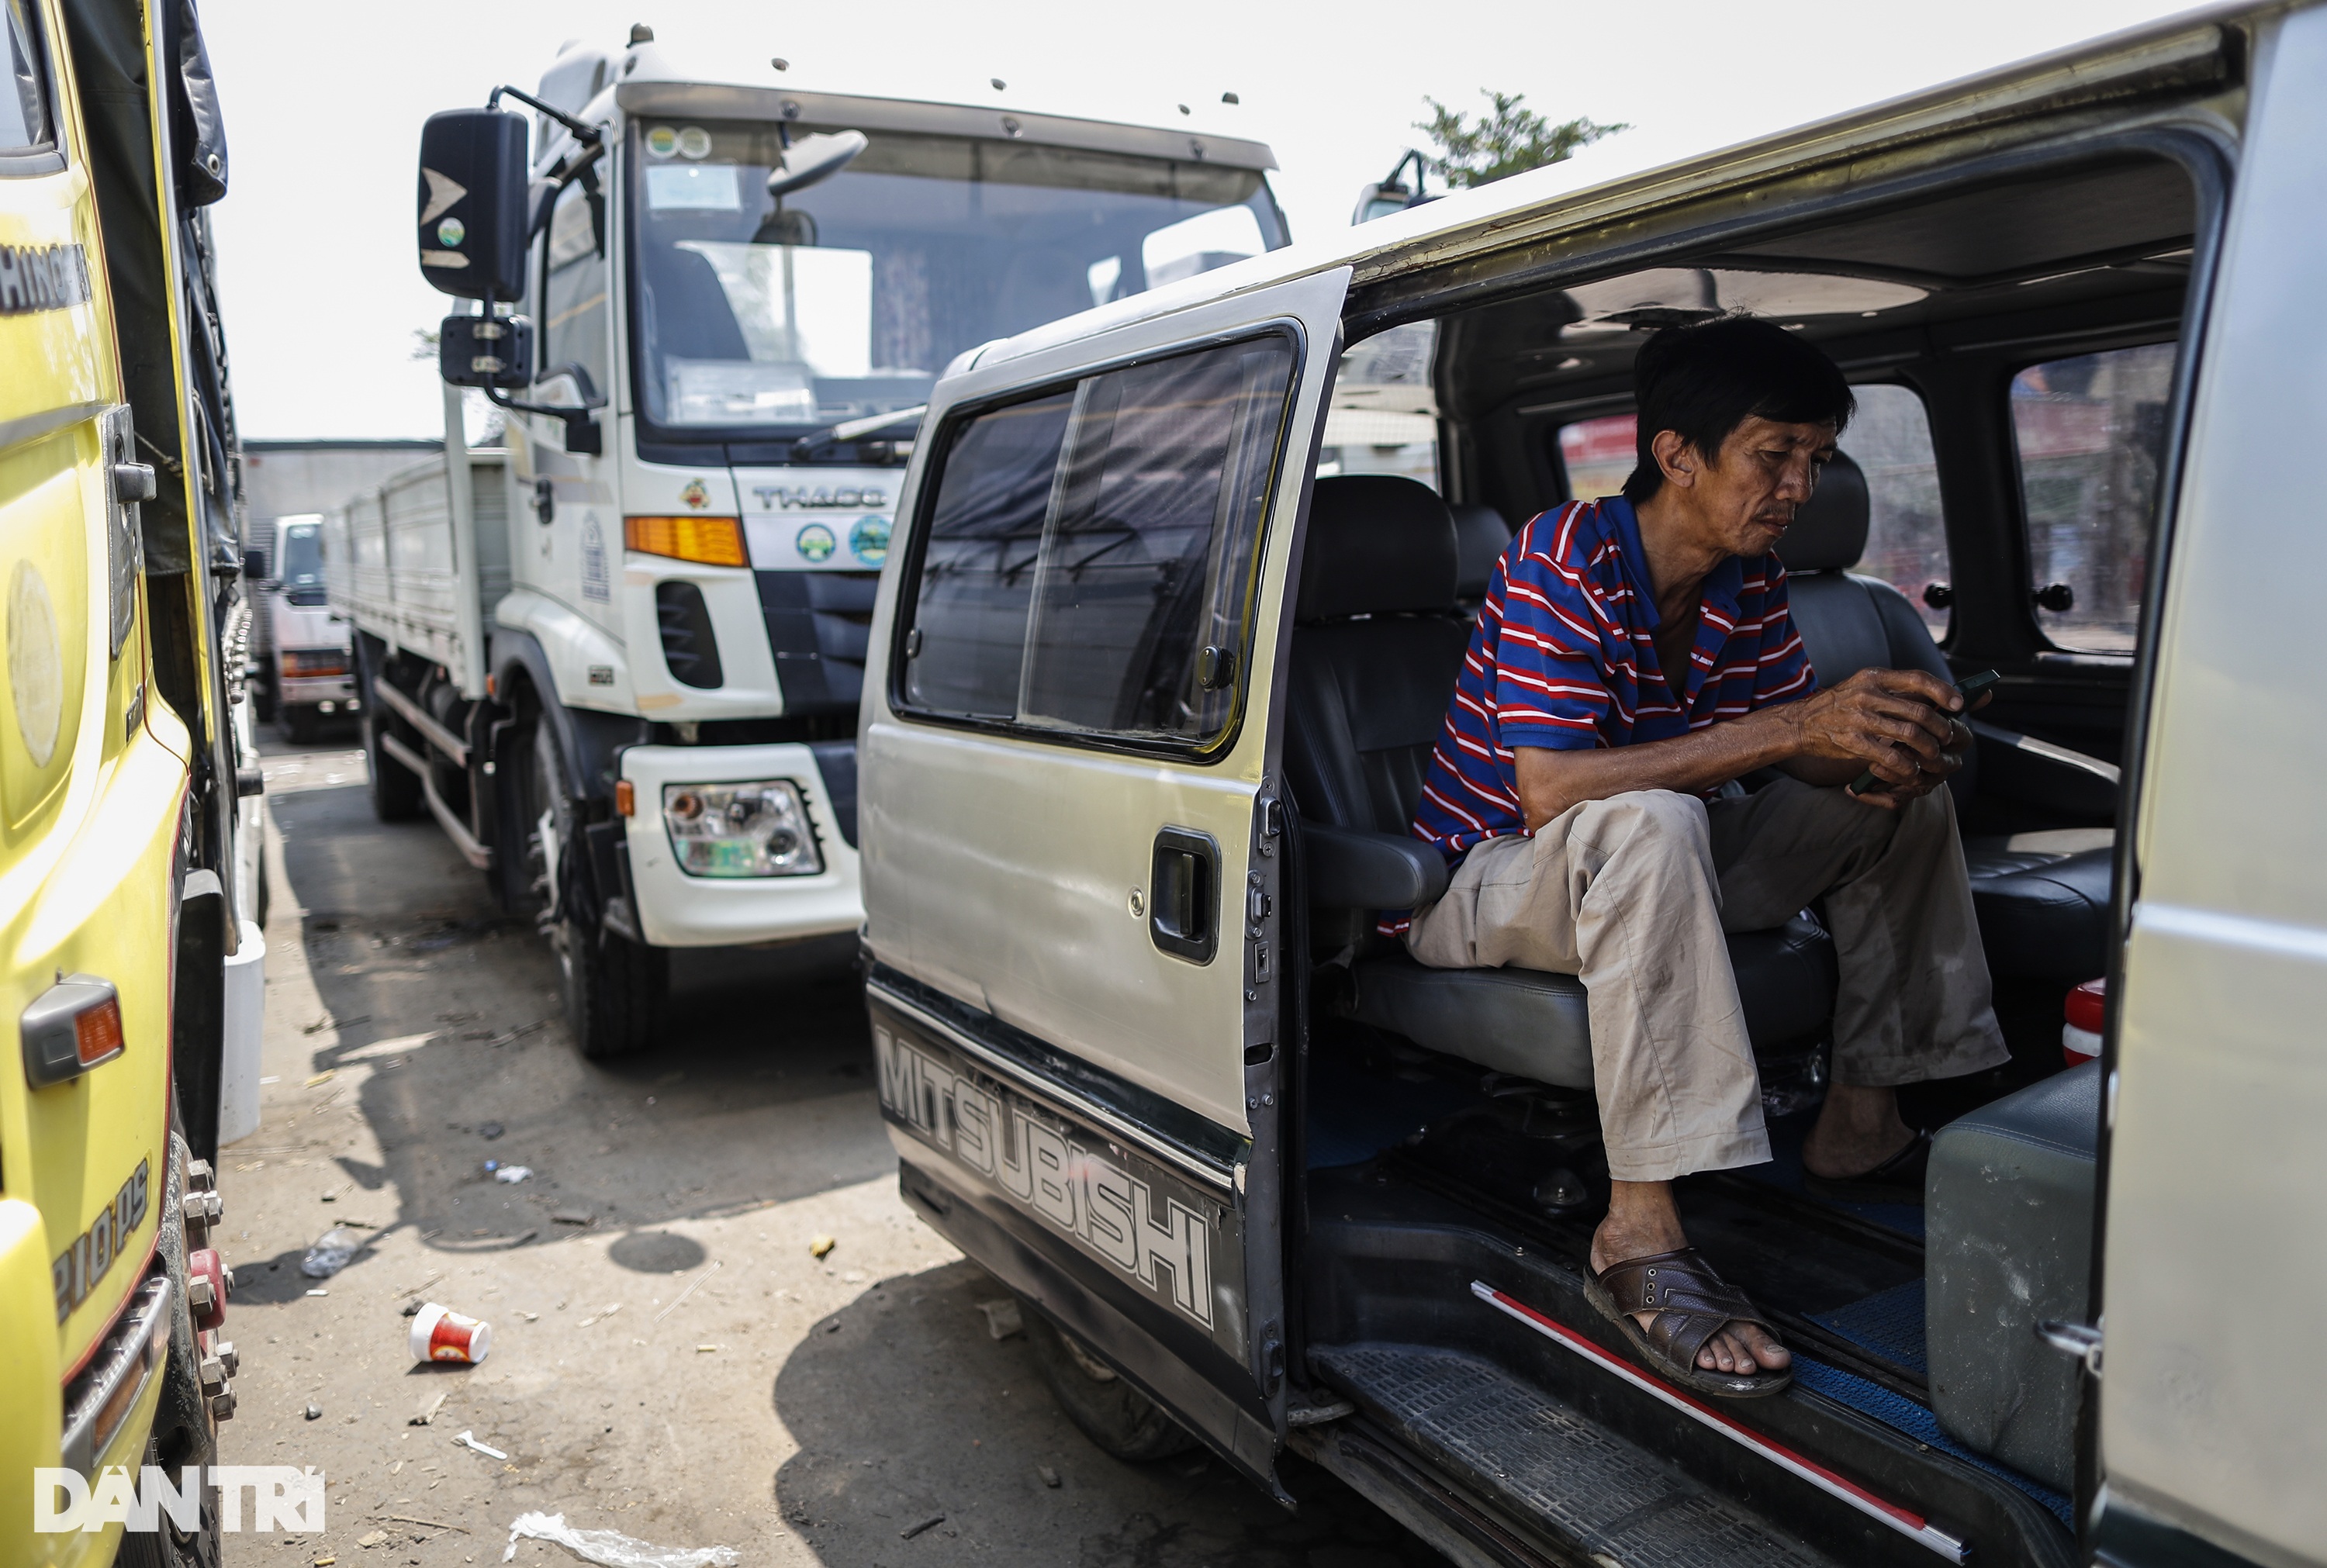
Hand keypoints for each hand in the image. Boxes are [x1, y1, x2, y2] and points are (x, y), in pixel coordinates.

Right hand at [1787, 668, 1964, 801]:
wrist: (1800, 723)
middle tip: (1946, 737)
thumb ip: (1896, 691)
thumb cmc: (1839, 706)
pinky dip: (1908, 766)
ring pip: (1910, 735)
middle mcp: (1867, 695)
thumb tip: (1939, 696)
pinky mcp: (1853, 742)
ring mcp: (1859, 719)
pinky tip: (1911, 769)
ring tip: (1931, 755)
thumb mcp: (1864, 687)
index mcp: (1873, 677)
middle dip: (1941, 728)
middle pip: (1920, 711)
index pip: (1917, 679)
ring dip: (1928, 749)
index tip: (1960, 704)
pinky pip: (1891, 757)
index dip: (1943, 691)